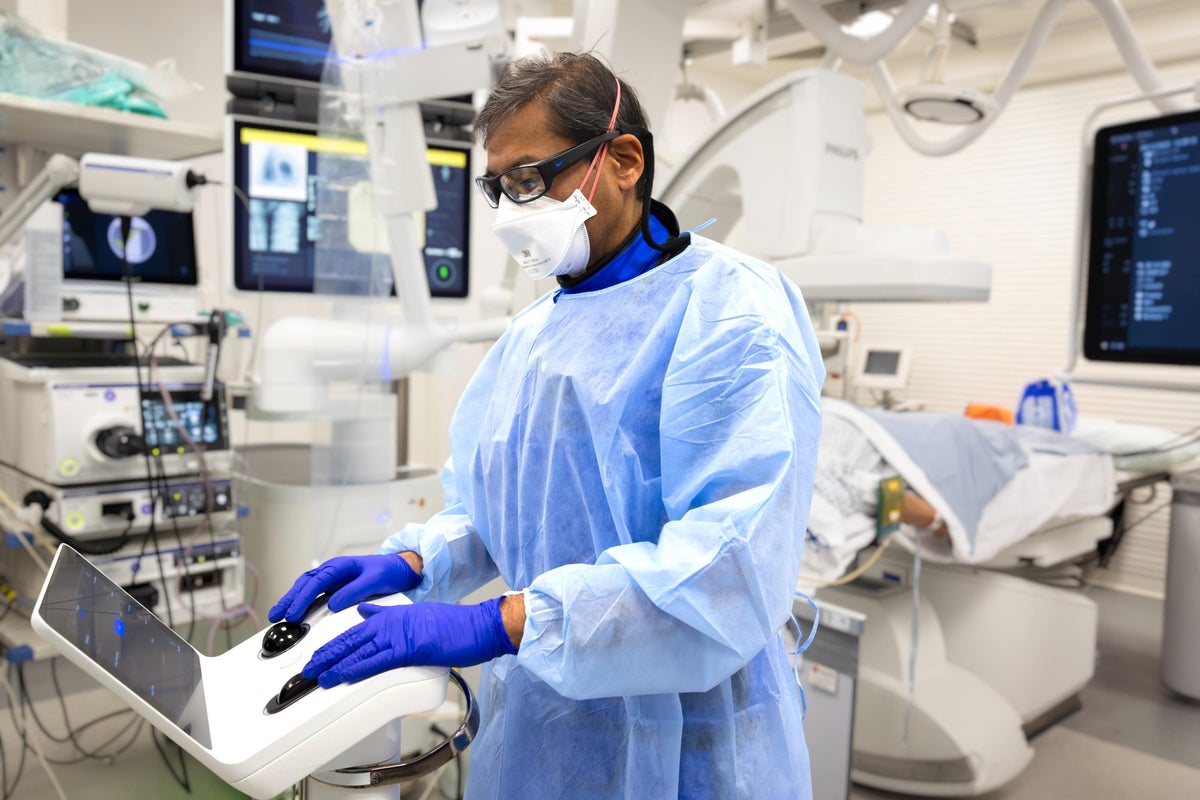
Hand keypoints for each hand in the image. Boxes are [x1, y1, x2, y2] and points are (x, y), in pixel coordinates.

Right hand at [268, 554, 421, 622]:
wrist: (400, 569)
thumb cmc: (388, 571)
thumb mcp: (374, 580)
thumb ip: (354, 591)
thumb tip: (332, 603)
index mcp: (340, 566)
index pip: (316, 583)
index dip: (302, 599)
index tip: (293, 614)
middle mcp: (332, 571)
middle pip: (304, 584)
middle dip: (288, 600)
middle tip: (275, 616)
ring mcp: (332, 579)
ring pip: (305, 588)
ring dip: (291, 601)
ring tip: (277, 616)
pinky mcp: (334, 587)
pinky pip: (313, 594)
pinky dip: (301, 603)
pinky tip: (294, 613)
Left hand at [302, 597, 517, 687]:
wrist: (478, 625)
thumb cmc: (454, 626)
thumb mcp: (417, 615)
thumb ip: (388, 615)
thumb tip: (365, 613)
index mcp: (392, 615)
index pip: (355, 631)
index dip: (334, 644)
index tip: (318, 655)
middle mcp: (391, 622)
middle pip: (350, 639)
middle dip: (326, 655)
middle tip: (308, 668)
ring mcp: (399, 635)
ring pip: (358, 650)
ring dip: (335, 664)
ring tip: (317, 676)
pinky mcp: (410, 648)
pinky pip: (378, 660)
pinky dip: (358, 667)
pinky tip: (344, 675)